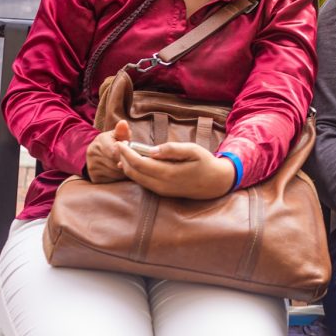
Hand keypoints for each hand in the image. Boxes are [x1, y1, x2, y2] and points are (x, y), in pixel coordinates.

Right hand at [85, 120, 129, 182]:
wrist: (95, 153)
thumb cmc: (111, 143)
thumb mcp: (116, 135)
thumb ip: (121, 131)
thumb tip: (123, 123)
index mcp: (100, 142)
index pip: (115, 152)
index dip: (126, 155)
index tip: (132, 155)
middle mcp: (93, 154)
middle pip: (116, 163)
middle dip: (127, 163)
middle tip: (134, 162)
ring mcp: (92, 167)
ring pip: (115, 173)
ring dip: (124, 172)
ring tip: (129, 166)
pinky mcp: (94, 177)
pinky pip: (111, 180)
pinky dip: (119, 178)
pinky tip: (121, 173)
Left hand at [116, 140, 236, 198]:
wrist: (215, 183)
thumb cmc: (205, 163)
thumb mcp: (193, 150)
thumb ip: (172, 149)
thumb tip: (152, 150)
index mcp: (168, 173)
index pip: (139, 163)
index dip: (127, 153)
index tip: (119, 142)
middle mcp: (161, 185)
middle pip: (134, 172)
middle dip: (123, 159)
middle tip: (119, 145)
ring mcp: (161, 190)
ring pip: (136, 178)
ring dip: (127, 166)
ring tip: (123, 152)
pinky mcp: (162, 192)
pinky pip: (142, 182)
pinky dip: (134, 172)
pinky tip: (132, 164)